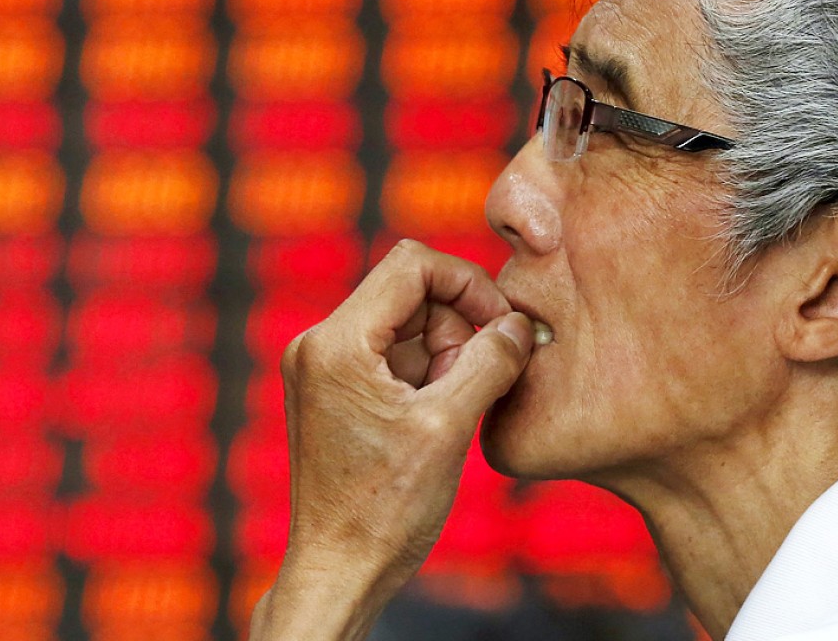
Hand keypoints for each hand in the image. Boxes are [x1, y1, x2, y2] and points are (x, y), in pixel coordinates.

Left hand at [250, 240, 532, 640]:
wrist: (341, 571)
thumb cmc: (386, 509)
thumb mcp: (450, 426)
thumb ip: (489, 362)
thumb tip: (519, 324)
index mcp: (337, 344)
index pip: (412, 265)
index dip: (467, 284)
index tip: (500, 324)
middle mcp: (319, 345)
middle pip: (412, 294)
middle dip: (454, 332)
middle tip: (466, 390)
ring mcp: (323, 368)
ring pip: (407, 325)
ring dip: (443, 358)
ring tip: (445, 416)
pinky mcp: (334, 390)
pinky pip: (394, 356)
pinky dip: (425, 377)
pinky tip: (432, 422)